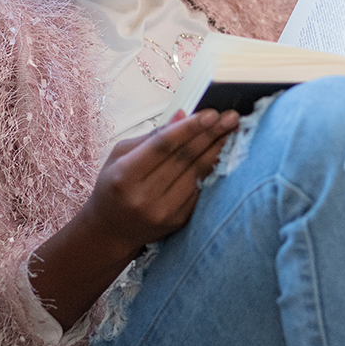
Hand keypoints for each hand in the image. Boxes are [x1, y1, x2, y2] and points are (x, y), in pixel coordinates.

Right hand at [85, 108, 239, 254]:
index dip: (189, 128)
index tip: (212, 114)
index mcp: (125, 176)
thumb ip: (152, 135)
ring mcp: (163, 212)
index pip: (162, 147)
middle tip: (232, 117)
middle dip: (212, 134)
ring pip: (198, 174)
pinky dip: (215, 169)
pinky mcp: (178, 221)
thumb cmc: (113, 187)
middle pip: (185, 159)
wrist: (110, 231)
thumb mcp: (119, 155)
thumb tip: (182, 115)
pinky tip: (226, 154)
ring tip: (235, 131)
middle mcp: (144, 197)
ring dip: (219, 150)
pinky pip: (202, 190)